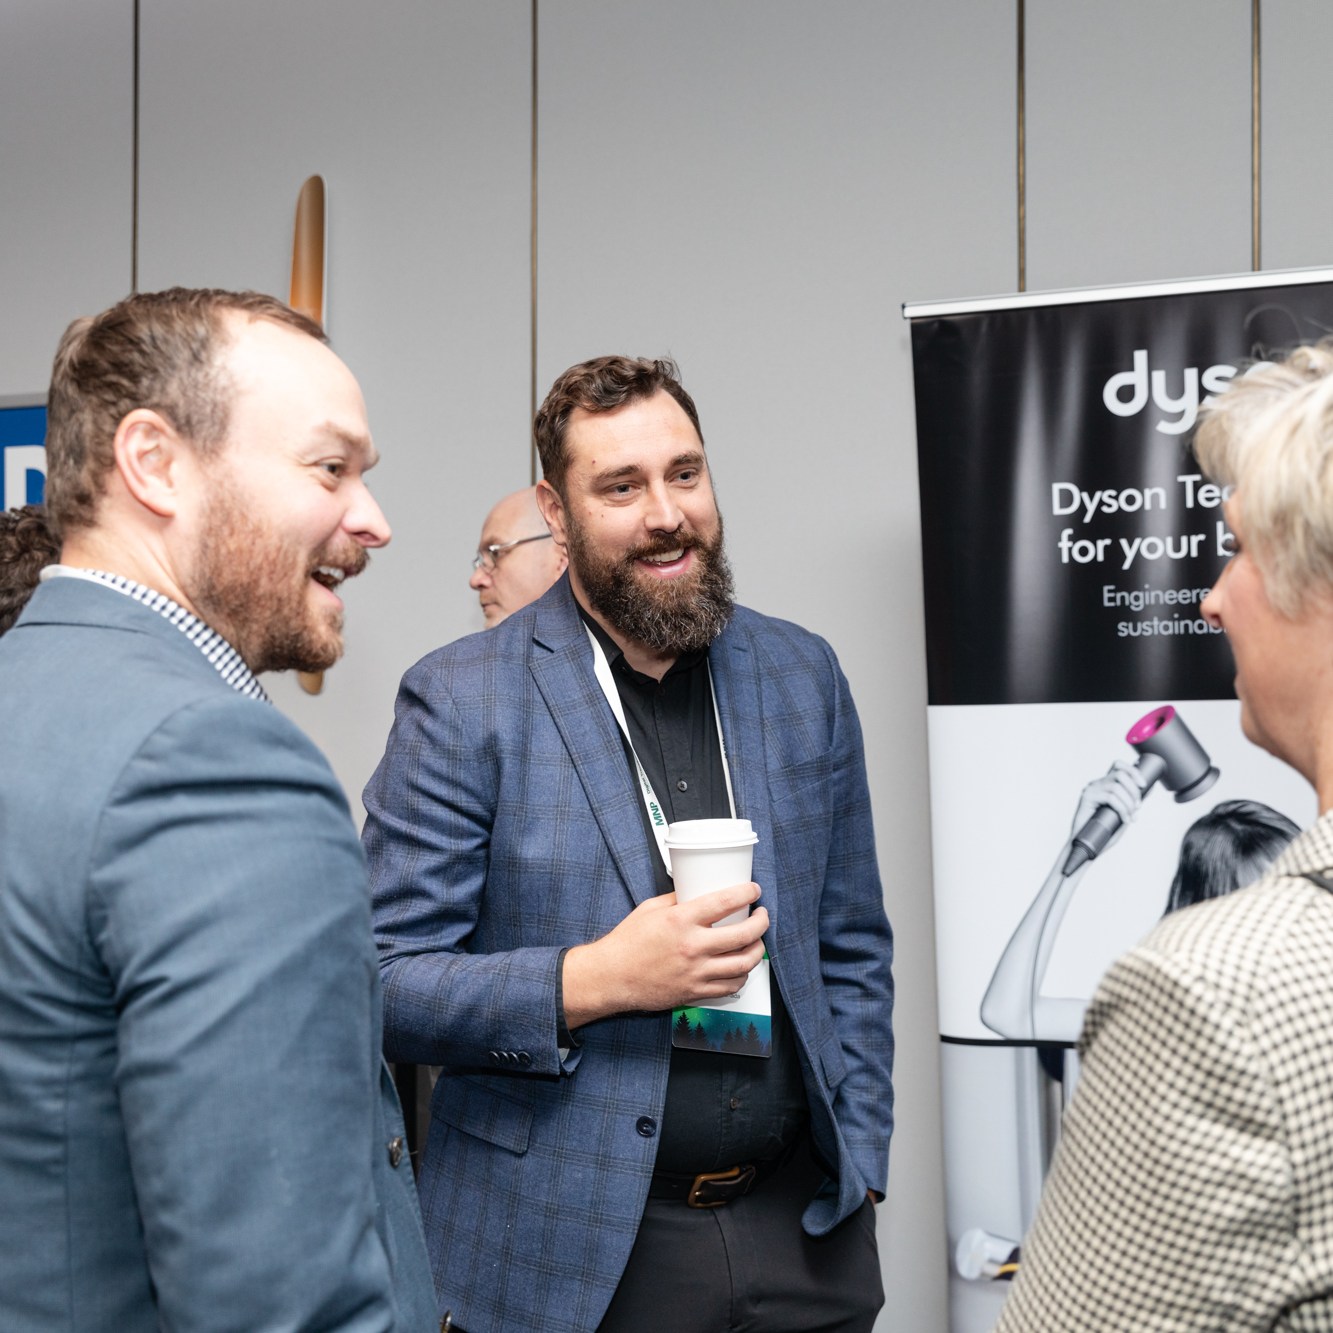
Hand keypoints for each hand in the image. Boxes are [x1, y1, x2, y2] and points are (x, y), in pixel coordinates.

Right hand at [562, 883, 768, 1029]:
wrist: (612, 976)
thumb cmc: (627, 942)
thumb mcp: (650, 909)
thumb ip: (676, 900)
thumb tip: (695, 892)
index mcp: (681, 920)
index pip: (725, 903)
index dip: (746, 893)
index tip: (754, 890)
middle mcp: (692, 946)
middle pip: (743, 935)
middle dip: (761, 923)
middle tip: (762, 916)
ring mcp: (696, 972)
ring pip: (743, 964)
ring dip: (757, 951)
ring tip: (757, 943)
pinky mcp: (695, 992)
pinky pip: (730, 987)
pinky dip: (741, 976)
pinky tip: (741, 967)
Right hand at [1070, 759, 1144, 850]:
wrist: (1087, 845)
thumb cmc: (1104, 832)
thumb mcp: (1123, 814)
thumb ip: (1132, 802)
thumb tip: (1149, 789)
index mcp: (1105, 785)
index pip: (1118, 765)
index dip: (1133, 770)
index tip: (1143, 784)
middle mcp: (1097, 784)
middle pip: (1120, 774)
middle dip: (1134, 790)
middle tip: (1138, 807)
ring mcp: (1091, 790)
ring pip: (1116, 786)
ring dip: (1129, 802)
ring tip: (1131, 816)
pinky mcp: (1086, 798)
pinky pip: (1110, 797)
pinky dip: (1122, 808)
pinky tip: (1125, 819)